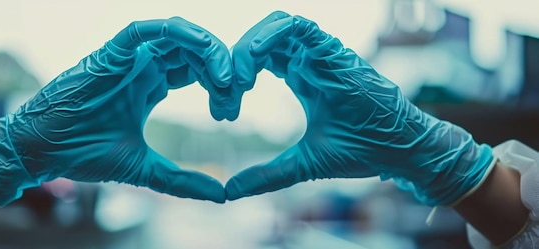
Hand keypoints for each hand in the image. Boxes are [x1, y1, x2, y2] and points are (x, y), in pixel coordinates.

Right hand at [0, 17, 232, 205]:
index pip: (196, 73)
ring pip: (176, 36)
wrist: (42, 152)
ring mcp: (127, 59)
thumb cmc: (84, 156)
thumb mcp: (144, 168)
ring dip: (206, 49)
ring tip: (223, 76)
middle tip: (234, 93)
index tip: (229, 111)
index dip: (219, 85)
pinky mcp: (110, 53)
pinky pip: (144, 30)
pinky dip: (175, 32)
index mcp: (150, 87)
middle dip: (220, 68)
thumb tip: (221, 195)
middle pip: (193, 52)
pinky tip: (200, 48)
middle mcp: (142, 68)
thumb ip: (181, 179)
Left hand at [225, 11, 494, 205]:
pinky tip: (254, 55)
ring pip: (277, 26)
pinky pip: (299, 27)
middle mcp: (310, 61)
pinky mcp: (335, 52)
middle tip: (223, 92)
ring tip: (236, 78)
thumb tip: (230, 190)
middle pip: (262, 40)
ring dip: (249, 47)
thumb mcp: (303, 163)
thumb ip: (267, 174)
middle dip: (235, 62)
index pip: (259, 60)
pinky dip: (272, 34)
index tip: (224, 111)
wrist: (400, 151)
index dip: (235, 78)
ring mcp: (323, 54)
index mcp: (301, 77)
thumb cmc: (361, 151)